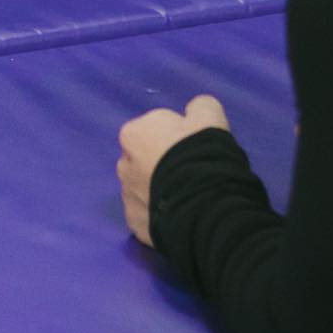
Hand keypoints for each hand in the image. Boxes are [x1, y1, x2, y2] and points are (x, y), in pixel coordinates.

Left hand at [117, 94, 229, 246]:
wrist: (204, 206)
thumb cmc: (201, 155)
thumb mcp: (209, 117)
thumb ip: (200, 107)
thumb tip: (196, 110)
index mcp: (133, 134)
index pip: (156, 130)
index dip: (179, 138)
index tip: (195, 149)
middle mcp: (123, 163)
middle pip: (146, 159)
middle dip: (164, 164)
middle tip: (193, 173)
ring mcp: (127, 196)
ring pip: (145, 188)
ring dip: (160, 190)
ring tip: (189, 197)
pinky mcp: (135, 224)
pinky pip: (148, 215)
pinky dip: (161, 215)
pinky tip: (181, 215)